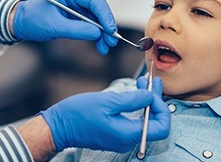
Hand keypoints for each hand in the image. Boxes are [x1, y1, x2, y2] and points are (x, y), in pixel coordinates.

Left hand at [12, 0, 117, 54]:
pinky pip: (92, 22)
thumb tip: (98, 33)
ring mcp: (78, 2)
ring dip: (103, 33)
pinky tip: (100, 45)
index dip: (104, 15)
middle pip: (99, 8)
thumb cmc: (34, 20)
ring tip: (105, 47)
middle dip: (106, 25)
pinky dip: (97, 34)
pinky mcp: (79, 12)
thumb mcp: (54, 26)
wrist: (23, 22)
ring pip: (98, 17)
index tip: (110, 31)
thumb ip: (77, 30)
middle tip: (111, 42)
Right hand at [40, 79, 169, 152]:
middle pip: (154, 123)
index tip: (152, 91)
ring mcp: (121, 137)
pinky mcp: (115, 133)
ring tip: (144, 83)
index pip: (161, 126)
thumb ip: (132, 100)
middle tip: (153, 82)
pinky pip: (133, 121)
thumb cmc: (78, 114)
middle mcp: (127, 139)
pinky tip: (134, 93)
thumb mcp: (107, 102)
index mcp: (127, 134)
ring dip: (146, 101)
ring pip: (144, 120)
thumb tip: (151, 96)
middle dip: (155, 100)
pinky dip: (137, 106)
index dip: (161, 107)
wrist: (59, 126)